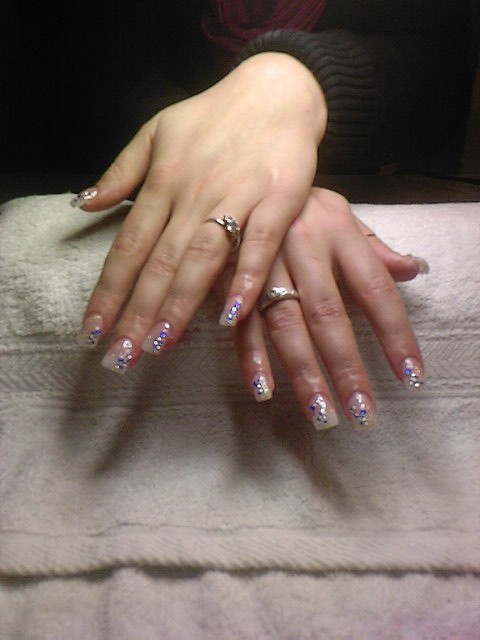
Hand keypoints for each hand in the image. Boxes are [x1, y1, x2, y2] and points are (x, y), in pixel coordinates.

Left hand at [74, 53, 327, 367]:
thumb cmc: (214, 116)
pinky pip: (259, 244)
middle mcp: (193, 195)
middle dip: (137, 312)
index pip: (128, 246)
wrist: (276, 90)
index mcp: (162, 182)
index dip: (108, 291)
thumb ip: (123, 170)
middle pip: (159, 261)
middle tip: (121, 357)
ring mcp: (236, 197)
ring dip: (179, 303)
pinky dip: (245, 278)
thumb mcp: (157, 131)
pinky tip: (229, 314)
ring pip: (201, 257)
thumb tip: (86, 203)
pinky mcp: (278, 200)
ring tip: (159, 344)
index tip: (93, 330)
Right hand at [218, 188, 426, 428]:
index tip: (411, 375)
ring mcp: (261, 262)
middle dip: (346, 365)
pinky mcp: (228, 275)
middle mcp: (301, 245)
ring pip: (284, 322)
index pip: (375, 289)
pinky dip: (250, 355)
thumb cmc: (296, 201)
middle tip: (362, 413)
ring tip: (321, 413)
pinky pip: (239, 320)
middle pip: (327, 313)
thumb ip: (373, 246)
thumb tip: (414, 270)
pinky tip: (263, 389)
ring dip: (302, 370)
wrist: (235, 170)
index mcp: (335, 229)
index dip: (395, 334)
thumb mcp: (338, 212)